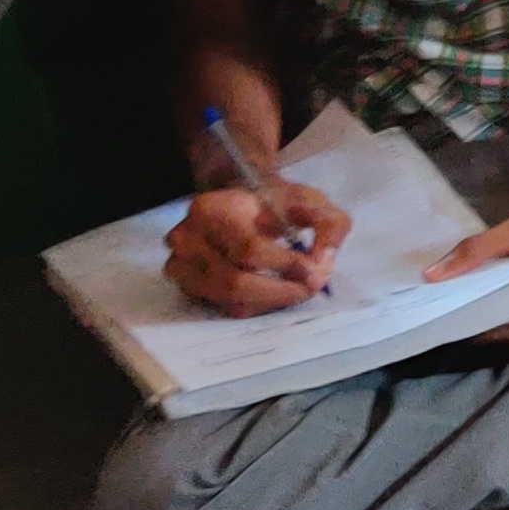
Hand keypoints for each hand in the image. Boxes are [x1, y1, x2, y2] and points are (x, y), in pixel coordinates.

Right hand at [162, 180, 351, 315]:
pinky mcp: (187, 288)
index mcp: (210, 209)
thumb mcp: (309, 201)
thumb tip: (324, 259)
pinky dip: (257, 306)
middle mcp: (186, 240)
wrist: (241, 202)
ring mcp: (180, 267)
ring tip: (299, 289)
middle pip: (235, 282)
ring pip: (229, 301)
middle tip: (312, 288)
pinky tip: (277, 293)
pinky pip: (224, 308)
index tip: (317, 272)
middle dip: (280, 291)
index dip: (285, 265)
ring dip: (271, 301)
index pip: (248, 249)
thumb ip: (328, 223)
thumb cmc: (275, 202)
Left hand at [431, 185, 508, 349]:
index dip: (456, 316)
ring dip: (486, 315)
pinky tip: (490, 295)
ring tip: (461, 293)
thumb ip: (479, 250)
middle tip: (440, 295)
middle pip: (496, 334)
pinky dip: (504, 314)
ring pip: (508, 333)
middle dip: (469, 315)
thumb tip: (433, 276)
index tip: (428, 305)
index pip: (486, 329)